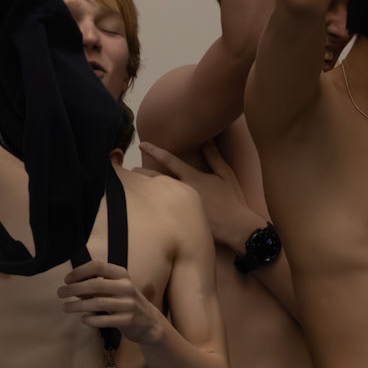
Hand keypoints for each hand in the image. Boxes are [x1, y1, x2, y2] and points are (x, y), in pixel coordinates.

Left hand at [56, 261, 161, 344]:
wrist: (150, 323)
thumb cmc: (126, 302)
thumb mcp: (114, 289)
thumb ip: (96, 286)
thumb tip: (71, 285)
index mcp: (121, 275)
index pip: (98, 266)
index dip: (80, 272)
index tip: (67, 279)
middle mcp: (126, 287)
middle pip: (96, 284)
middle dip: (74, 288)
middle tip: (60, 293)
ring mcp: (129, 304)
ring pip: (98, 303)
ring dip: (78, 305)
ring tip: (65, 307)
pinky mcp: (129, 320)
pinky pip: (105, 320)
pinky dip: (91, 319)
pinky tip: (83, 319)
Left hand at [140, 139, 263, 251]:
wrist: (236, 227)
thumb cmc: (232, 199)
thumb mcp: (225, 174)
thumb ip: (214, 157)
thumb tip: (206, 141)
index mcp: (192, 177)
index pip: (169, 160)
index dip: (154, 150)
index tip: (142, 144)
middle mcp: (181, 190)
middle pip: (154, 179)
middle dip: (140, 173)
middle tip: (130, 170)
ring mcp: (178, 207)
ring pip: (154, 195)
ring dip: (144, 190)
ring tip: (134, 187)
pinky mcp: (178, 222)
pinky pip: (160, 212)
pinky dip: (151, 208)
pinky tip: (143, 209)